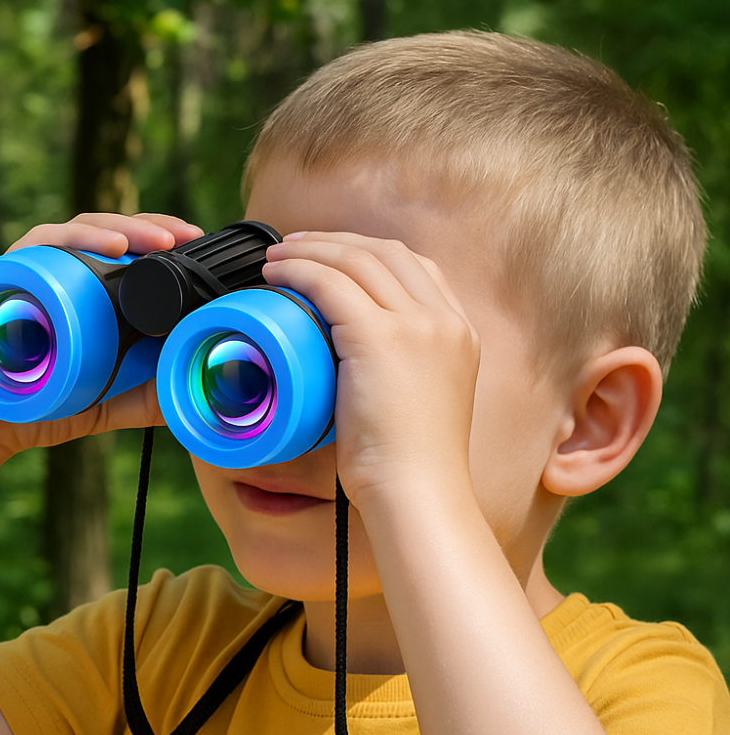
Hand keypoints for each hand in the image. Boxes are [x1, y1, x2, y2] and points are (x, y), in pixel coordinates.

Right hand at [0, 212, 204, 460]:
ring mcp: (29, 270)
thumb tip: (197, 385)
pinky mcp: (3, 277)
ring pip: (78, 232)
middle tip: (189, 236)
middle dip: (152, 227)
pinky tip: (109, 248)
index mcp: (85, 288)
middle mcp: (58, 271)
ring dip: (122, 229)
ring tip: (160, 243)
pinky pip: (37, 246)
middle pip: (108, 232)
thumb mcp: (112, 402)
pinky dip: (75, 242)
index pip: (128, 248)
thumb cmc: (43, 403)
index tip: (199, 242)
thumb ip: (150, 396)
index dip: (163, 238)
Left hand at [262, 231, 479, 509]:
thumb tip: (350, 365)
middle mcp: (443, 321)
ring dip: (310, 250)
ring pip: (356, 261)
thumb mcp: (416, 405)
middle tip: (295, 247)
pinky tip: (277, 275)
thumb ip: (398, 374)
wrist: (416, 492)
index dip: (369, 252)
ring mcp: (416, 325)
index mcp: (459, 334)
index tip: (332, 256)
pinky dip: (300, 272)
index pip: (416, 268)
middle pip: (387, 252)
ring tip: (276, 258)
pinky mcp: (380, 338)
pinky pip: (330, 284)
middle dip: (337, 242)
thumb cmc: (408, 466)